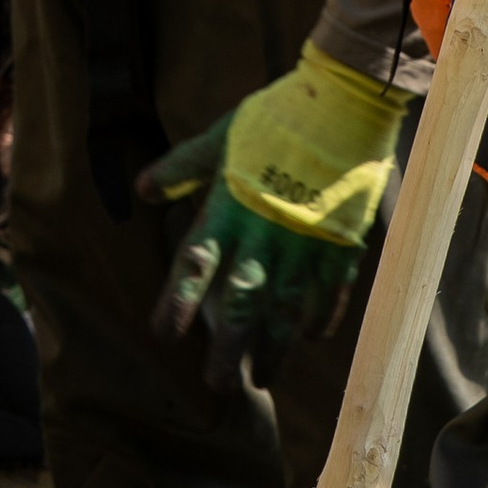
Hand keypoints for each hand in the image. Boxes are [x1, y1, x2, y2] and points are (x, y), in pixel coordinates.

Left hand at [139, 46, 407, 374]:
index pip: (194, 265)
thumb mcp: (222, 136)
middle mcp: (264, 235)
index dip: (177, 302)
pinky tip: (314, 338)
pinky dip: (322, 317)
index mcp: (230, 208)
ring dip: (273, 348)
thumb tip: (142, 189)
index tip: (164, 335)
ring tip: (263, 378)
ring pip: (286, 310)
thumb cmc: (277, 115)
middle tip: (219, 386)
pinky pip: (330, 292)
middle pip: (240, 303)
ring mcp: (306, 243)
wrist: (345, 101)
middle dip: (228, 349)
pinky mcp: (342, 243)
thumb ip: (183, 167)